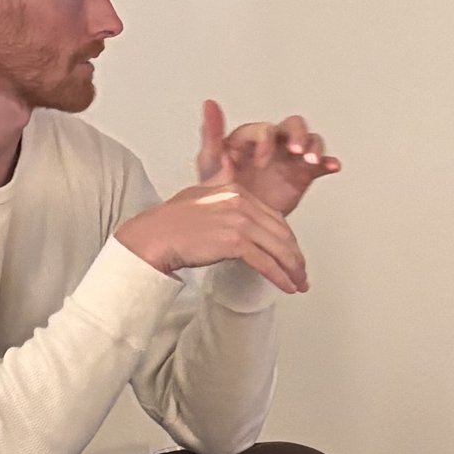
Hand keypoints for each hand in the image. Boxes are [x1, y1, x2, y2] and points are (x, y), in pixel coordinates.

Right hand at [118, 175, 308, 292]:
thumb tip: (230, 167)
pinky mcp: (234, 242)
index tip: (292, 254)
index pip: (274, 217)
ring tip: (298, 284)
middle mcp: (241, 203)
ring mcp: (239, 221)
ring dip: (292, 270)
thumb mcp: (200, 192)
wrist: (152, 237)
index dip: (287, 240)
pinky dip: (279, 276)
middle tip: (301, 273)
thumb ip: (220, 182)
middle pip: (281, 233)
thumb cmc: (171, 221)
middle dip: (295, 257)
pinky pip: (266, 262)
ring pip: (278, 249)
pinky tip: (287, 286)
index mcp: (236, 190)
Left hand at [194, 100, 338, 216]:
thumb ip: (211, 133)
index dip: (266, 142)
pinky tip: (332, 166)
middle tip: (298, 150)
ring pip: (310, 140)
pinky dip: (329, 163)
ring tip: (313, 160)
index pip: (265, 129)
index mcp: (251, 138)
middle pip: (293, 126)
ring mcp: (289, 158)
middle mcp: (273, 143)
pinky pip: (321, 164)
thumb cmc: (220, 189)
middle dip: (298, 136)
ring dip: (315, 147)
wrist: (236, 222)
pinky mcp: (303, 174)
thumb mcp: (210, 162)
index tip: (262, 162)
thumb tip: (209, 104)